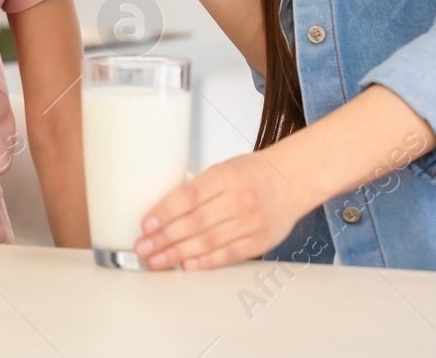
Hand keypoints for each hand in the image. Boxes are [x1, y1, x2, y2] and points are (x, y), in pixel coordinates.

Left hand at [134, 151, 307, 269]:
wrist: (292, 180)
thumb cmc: (253, 174)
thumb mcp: (223, 169)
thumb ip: (197, 188)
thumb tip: (162, 210)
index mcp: (226, 176)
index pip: (189, 196)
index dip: (165, 212)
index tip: (146, 224)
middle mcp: (239, 199)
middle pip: (195, 222)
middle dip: (165, 238)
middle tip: (143, 248)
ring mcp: (252, 221)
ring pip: (209, 241)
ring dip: (179, 253)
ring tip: (157, 260)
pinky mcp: (260, 240)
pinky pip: (229, 254)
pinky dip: (206, 262)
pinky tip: (187, 265)